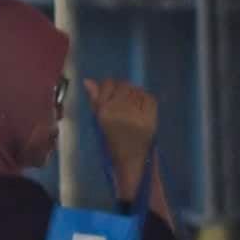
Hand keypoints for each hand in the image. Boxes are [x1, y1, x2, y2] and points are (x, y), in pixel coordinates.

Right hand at [84, 78, 159, 193]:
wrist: (132, 159)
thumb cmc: (113, 141)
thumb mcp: (99, 121)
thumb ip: (95, 100)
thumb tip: (88, 81)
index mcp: (105, 112)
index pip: (108, 84)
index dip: (110, 86)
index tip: (111, 94)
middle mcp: (121, 111)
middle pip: (124, 84)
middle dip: (123, 90)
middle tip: (123, 100)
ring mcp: (137, 114)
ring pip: (137, 89)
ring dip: (134, 94)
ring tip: (132, 106)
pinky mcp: (151, 117)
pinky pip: (149, 97)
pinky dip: (145, 99)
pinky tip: (141, 108)